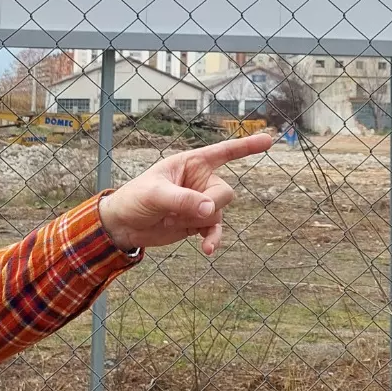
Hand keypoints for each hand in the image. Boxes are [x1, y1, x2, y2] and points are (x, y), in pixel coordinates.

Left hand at [97, 133, 273, 254]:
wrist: (123, 225)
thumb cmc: (135, 198)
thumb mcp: (155, 195)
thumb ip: (183, 200)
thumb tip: (209, 210)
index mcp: (191, 164)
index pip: (224, 152)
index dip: (246, 146)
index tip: (268, 140)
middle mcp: (200, 182)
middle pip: (225, 192)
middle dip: (212, 205)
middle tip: (191, 212)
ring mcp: (199, 203)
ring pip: (219, 213)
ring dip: (206, 224)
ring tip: (184, 229)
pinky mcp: (196, 223)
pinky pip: (214, 231)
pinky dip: (212, 240)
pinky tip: (207, 249)